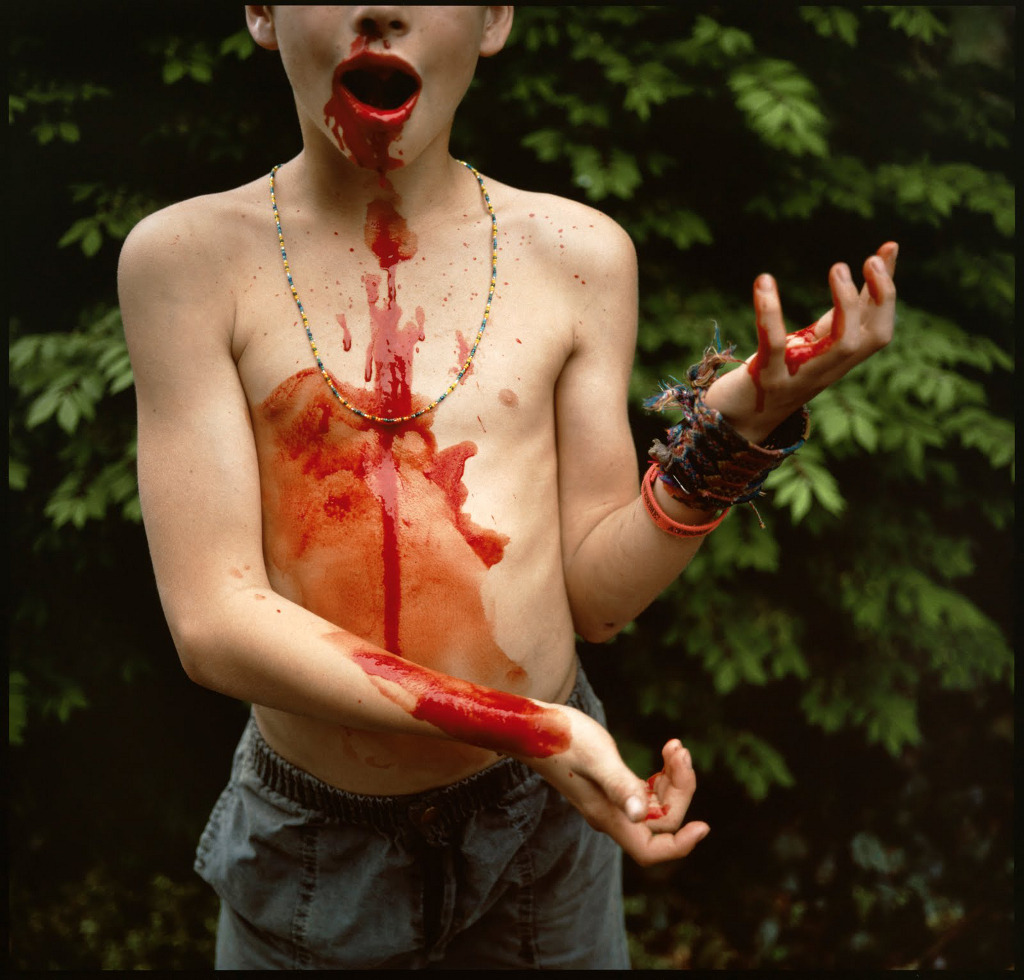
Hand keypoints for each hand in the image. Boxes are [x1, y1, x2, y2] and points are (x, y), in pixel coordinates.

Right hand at [527, 706, 709, 866]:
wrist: (533, 726)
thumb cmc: (561, 738)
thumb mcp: (596, 757)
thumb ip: (620, 785)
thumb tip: (641, 816)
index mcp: (607, 815)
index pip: (650, 850)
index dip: (680, 845)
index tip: (703, 826)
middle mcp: (611, 814)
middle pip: (661, 822)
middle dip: (680, 788)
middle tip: (678, 750)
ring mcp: (611, 801)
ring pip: (656, 805)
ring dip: (673, 778)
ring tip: (674, 746)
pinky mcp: (611, 786)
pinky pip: (647, 792)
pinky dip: (662, 774)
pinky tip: (666, 752)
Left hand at [705, 241, 897, 442]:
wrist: (733, 422)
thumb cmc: (775, 373)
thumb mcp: (809, 344)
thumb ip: (834, 316)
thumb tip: (857, 282)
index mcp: (837, 362)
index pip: (878, 329)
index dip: (887, 291)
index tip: (887, 247)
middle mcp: (825, 372)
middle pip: (872, 339)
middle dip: (880, 297)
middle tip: (867, 259)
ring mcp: (798, 379)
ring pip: (842, 345)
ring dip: (847, 303)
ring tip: (839, 266)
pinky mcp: (765, 381)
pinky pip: (774, 345)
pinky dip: (770, 313)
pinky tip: (764, 281)